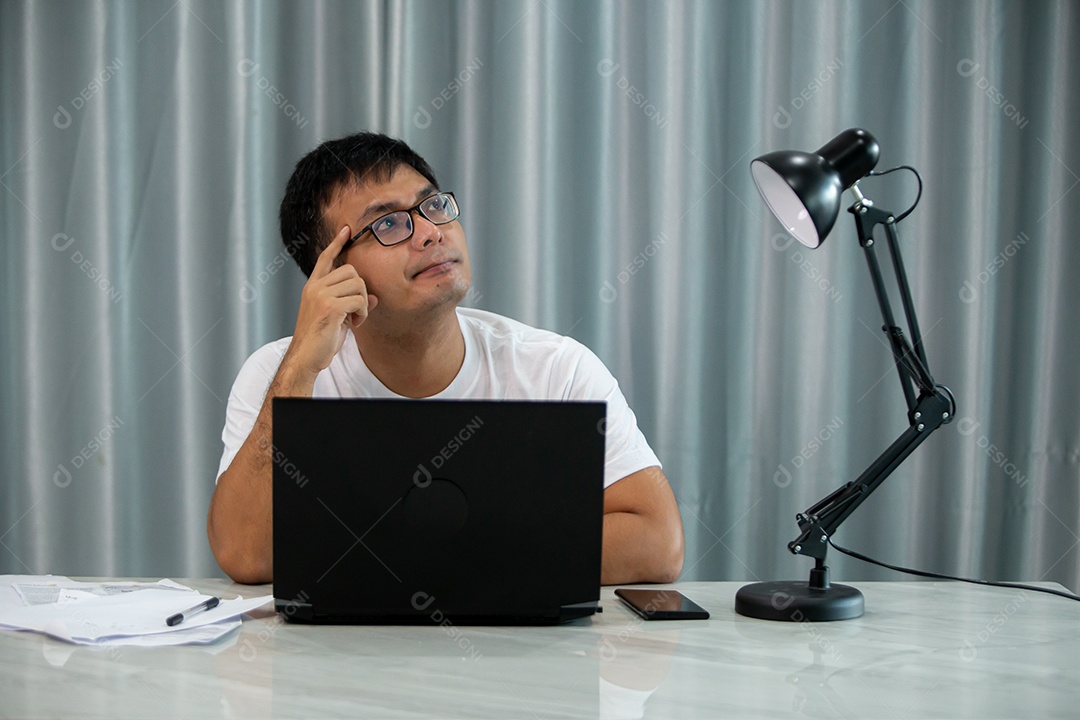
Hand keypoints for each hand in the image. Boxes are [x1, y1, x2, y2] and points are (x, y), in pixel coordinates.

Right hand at [285, 226, 378, 379]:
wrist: (306, 357)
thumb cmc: (320, 339)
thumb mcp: (338, 318)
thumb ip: (352, 303)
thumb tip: (374, 297)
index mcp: (312, 287)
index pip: (325, 259)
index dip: (336, 244)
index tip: (346, 230)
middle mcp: (314, 287)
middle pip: (351, 270)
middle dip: (361, 289)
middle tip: (357, 311)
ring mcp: (320, 295)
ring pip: (357, 284)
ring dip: (363, 302)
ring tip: (356, 318)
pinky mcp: (329, 306)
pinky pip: (360, 300)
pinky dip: (363, 312)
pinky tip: (356, 324)